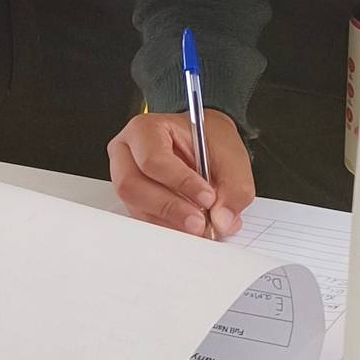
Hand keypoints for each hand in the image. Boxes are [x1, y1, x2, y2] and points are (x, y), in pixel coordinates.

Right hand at [108, 109, 253, 236]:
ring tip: (198, 227)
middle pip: (132, 185)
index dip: (180, 182)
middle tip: (200, 222)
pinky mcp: (133, 201)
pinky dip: (167, 228)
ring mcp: (125, 178)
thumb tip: (223, 219)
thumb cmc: (209, 141)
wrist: (205, 146)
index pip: (153, 159)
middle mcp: (127, 153)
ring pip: (136, 207)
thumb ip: (234, 186)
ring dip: (169, 222)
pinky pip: (142, 219)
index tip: (207, 197)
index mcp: (146, 130)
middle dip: (169, 208)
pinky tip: (187, 228)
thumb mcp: (231, 154)